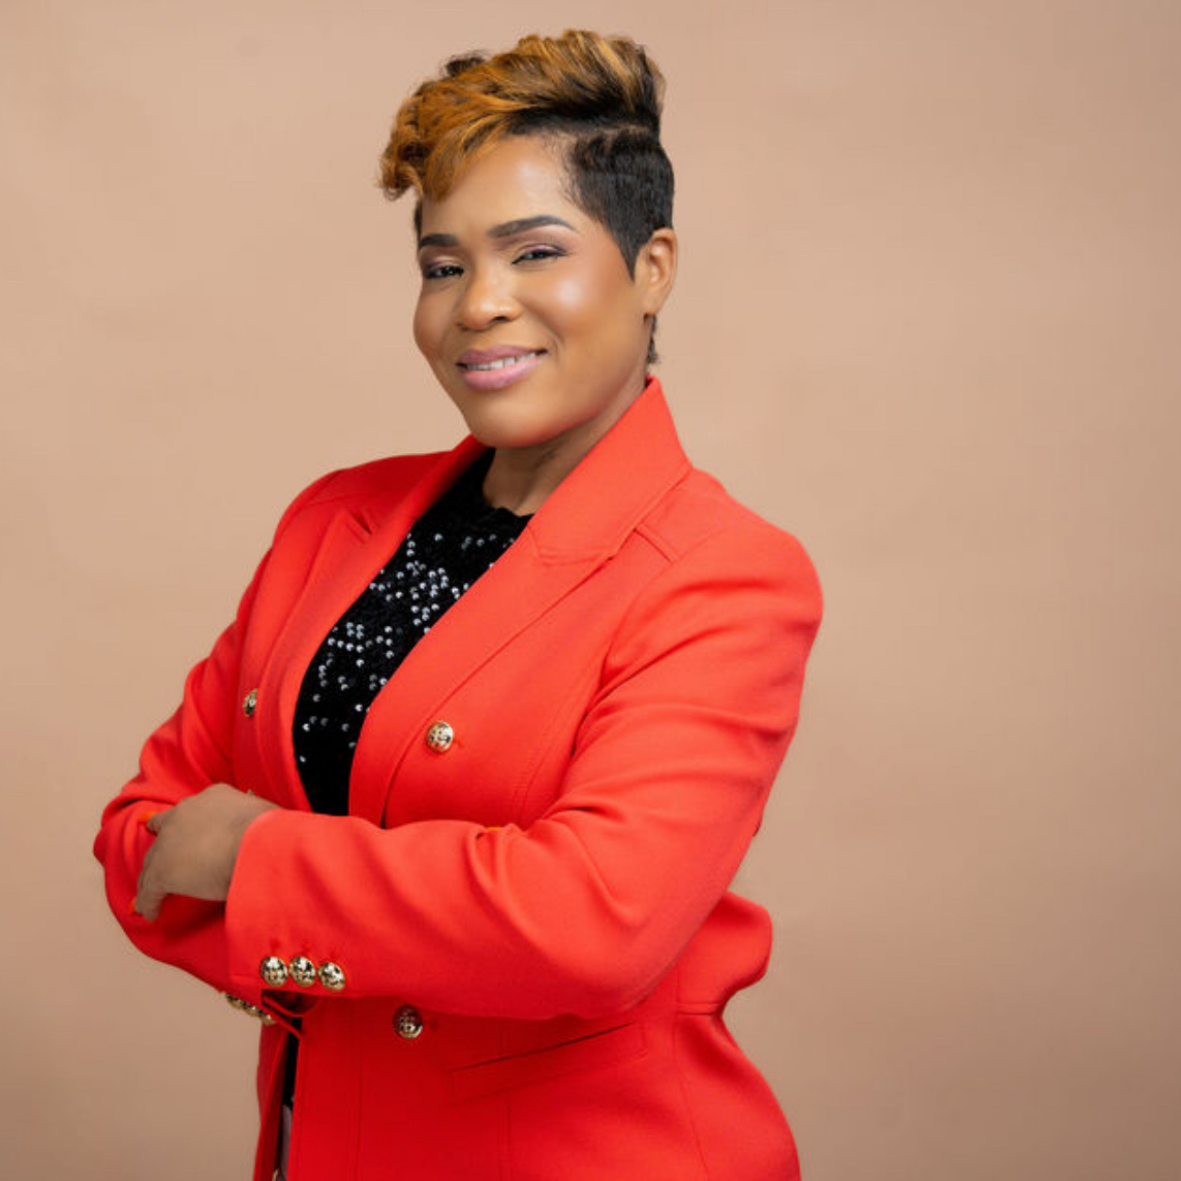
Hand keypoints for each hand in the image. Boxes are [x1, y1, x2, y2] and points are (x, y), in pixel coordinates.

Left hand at [135, 784, 277, 920]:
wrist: (258, 844)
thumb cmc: (270, 830)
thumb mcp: (264, 815)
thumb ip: (255, 820)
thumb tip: (263, 829)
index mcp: (213, 797)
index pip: (195, 809)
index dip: (191, 820)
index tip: (189, 829)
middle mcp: (187, 812)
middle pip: (165, 829)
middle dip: (165, 841)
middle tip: (166, 856)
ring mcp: (170, 840)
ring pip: (153, 860)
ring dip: (154, 874)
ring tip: (155, 893)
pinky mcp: (162, 870)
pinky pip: (150, 889)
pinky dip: (150, 901)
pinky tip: (152, 912)